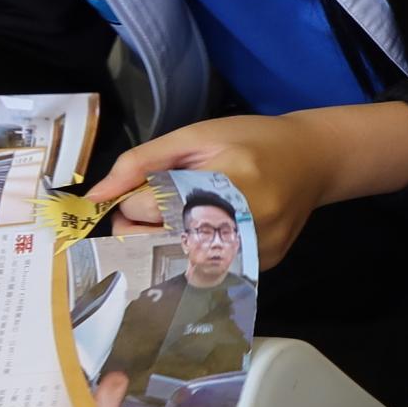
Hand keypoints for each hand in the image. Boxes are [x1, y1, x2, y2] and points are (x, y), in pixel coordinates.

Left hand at [88, 113, 327, 267]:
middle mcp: (245, 223)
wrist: (313, 159)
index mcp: (226, 182)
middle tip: (149, 210)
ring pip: (181, 265)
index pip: (150, 209)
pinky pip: (207, 269)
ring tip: (178, 220)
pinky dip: (193, 253)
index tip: (139, 191)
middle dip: (139, 230)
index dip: (132, 201)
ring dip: (164, 246)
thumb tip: (93, 199)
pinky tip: (208, 232)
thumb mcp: (194, 137)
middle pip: (161, 246)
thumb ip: (141, 163)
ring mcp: (255, 250)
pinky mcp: (261, 266)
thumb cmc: (251, 140)